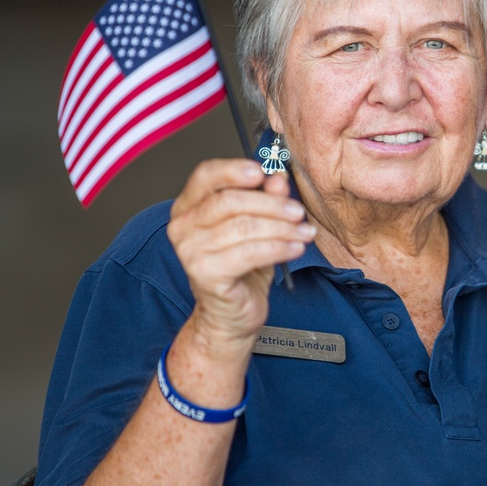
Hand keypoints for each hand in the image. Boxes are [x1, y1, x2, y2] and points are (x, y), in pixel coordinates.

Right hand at [167, 159, 313, 349]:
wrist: (230, 315)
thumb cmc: (240, 270)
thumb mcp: (257, 228)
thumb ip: (265, 200)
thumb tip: (277, 178)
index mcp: (189, 208)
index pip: (205, 176)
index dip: (234, 170)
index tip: (262, 172)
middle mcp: (183, 227)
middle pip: (230, 201)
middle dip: (271, 204)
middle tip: (297, 211)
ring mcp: (190, 251)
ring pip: (244, 227)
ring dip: (282, 228)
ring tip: (304, 232)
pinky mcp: (205, 273)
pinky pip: (249, 252)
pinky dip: (278, 248)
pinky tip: (295, 248)